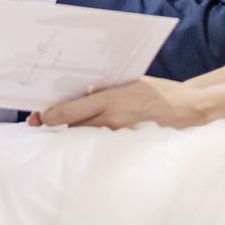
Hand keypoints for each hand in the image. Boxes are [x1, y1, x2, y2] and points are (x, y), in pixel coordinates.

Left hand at [32, 77, 206, 129]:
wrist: (186, 108)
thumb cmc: (159, 91)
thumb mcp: (130, 81)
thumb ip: (106, 89)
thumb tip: (83, 92)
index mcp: (110, 99)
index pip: (70, 111)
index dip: (50, 116)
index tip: (38, 117)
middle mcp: (111, 118)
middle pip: (73, 126)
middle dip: (59, 123)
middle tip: (42, 121)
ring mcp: (119, 133)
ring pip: (85, 135)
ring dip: (76, 130)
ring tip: (65, 125)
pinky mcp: (126, 143)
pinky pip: (102, 141)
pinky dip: (93, 137)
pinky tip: (90, 136)